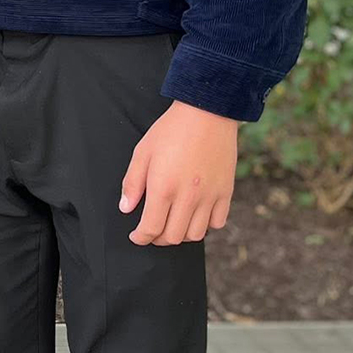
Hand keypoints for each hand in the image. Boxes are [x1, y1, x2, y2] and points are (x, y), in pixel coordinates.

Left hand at [119, 100, 238, 245]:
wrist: (207, 113)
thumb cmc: (170, 130)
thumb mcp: (142, 152)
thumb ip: (132, 183)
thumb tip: (126, 208)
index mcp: (163, 188)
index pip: (151, 228)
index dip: (141, 238)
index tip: (136, 236)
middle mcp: (187, 197)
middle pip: (173, 237)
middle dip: (158, 239)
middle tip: (151, 231)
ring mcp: (209, 197)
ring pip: (195, 235)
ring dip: (181, 235)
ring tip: (172, 224)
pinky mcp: (225, 192)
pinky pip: (217, 223)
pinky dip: (205, 226)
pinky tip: (195, 216)